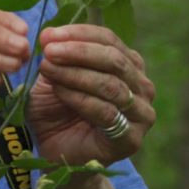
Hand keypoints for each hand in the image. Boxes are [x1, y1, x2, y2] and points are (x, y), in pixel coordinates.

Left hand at [26, 24, 155, 164]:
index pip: (108, 39)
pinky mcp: (132, 139)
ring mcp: (142, 114)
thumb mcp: (54, 77)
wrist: (59, 154)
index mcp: (129, 65)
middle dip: (78, 51)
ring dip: (75, 73)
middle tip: (49, 51)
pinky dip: (78, 97)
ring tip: (47, 68)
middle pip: (114, 59)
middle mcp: (141, 87)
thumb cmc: (57, 112)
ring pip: (110, 85)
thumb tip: (49, 35)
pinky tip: (58, 90)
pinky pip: (106, 112)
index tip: (48, 34)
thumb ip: (56, 57)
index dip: (78, 33)